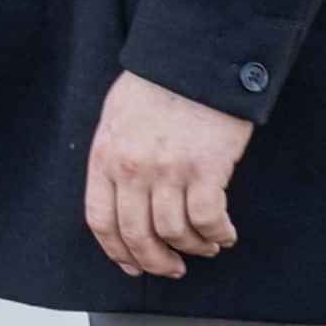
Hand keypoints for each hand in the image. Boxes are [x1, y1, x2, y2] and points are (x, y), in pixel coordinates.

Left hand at [84, 68, 253, 280]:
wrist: (197, 55)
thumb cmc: (159, 82)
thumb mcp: (118, 116)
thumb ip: (115, 156)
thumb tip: (121, 195)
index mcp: (106, 156)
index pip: (101, 220)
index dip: (117, 251)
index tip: (132, 265)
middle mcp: (133, 169)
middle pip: (137, 235)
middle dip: (154, 260)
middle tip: (170, 269)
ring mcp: (169, 171)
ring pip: (175, 232)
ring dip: (192, 248)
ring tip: (205, 247)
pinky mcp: (206, 169)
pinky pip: (208, 220)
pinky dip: (217, 235)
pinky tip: (225, 235)